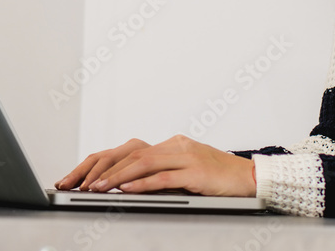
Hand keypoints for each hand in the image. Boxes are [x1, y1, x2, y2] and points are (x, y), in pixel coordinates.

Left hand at [59, 135, 255, 196]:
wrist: (252, 178)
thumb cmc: (220, 177)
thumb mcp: (188, 170)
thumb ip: (164, 171)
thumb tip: (133, 182)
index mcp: (173, 144)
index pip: (131, 151)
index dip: (106, 164)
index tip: (86, 177)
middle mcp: (176, 145)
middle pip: (132, 154)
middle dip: (104, 170)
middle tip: (82, 184)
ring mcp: (187, 157)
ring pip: (143, 163)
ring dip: (117, 177)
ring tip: (98, 188)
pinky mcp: (196, 173)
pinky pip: (163, 177)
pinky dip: (142, 184)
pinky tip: (127, 190)